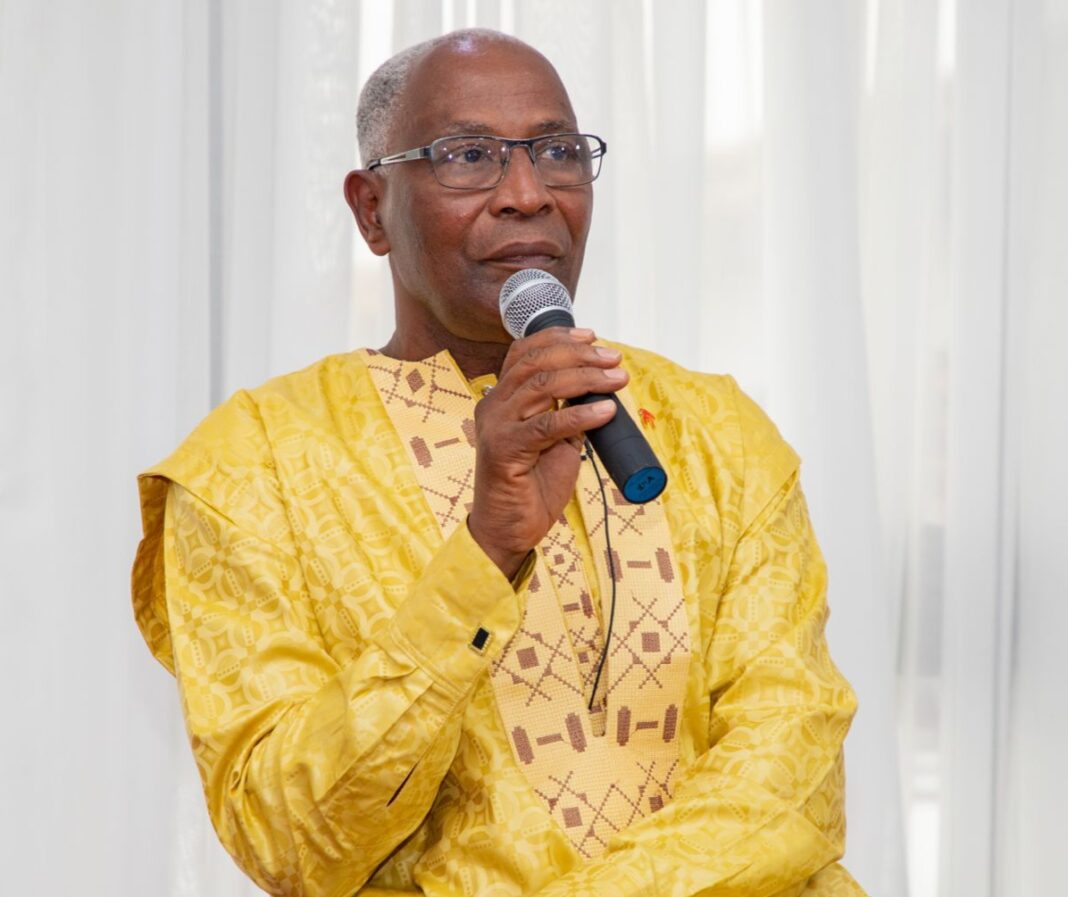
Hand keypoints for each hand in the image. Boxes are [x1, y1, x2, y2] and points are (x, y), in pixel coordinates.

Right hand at [467, 328, 627, 578]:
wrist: (509, 529)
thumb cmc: (531, 487)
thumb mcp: (557, 441)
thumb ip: (570, 413)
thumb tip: (599, 391)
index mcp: (501, 398)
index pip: (525, 352)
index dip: (558, 337)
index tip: (593, 337)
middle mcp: (493, 406)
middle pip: (536, 361)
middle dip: (580, 355)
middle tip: (614, 360)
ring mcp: (496, 426)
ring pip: (542, 385)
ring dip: (586, 378)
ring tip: (617, 380)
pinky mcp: (505, 450)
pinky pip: (547, 424)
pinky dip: (581, 415)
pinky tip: (606, 411)